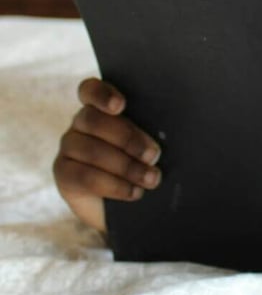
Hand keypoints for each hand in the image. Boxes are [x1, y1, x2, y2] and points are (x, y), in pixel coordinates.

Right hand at [54, 78, 161, 231]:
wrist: (127, 204)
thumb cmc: (145, 163)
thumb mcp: (149, 144)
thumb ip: (151, 130)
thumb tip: (165, 131)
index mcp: (101, 106)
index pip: (90, 90)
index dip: (102, 95)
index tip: (121, 106)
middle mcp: (81, 123)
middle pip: (93, 120)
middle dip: (127, 138)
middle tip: (153, 155)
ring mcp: (69, 147)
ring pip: (92, 150)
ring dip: (126, 166)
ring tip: (150, 178)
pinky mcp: (64, 173)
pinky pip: (85, 177)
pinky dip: (114, 185)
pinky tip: (134, 192)